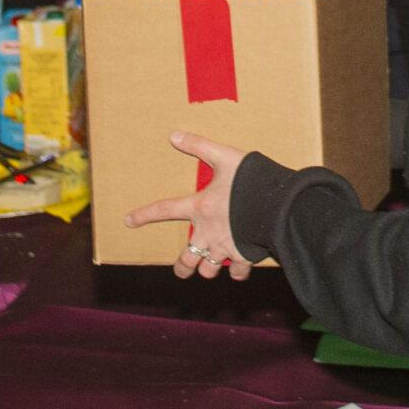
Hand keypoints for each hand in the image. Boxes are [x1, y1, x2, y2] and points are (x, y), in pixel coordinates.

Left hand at [123, 130, 252, 278]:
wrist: (279, 203)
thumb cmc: (251, 179)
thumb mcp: (224, 156)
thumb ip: (200, 145)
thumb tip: (175, 136)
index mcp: (199, 207)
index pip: (164, 211)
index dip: (144, 215)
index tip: (128, 221)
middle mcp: (208, 232)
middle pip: (186, 259)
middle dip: (182, 267)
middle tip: (182, 268)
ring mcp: (226, 246)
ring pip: (208, 269)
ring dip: (207, 269)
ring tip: (209, 266)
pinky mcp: (245, 255)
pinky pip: (238, 272)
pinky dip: (237, 273)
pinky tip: (238, 269)